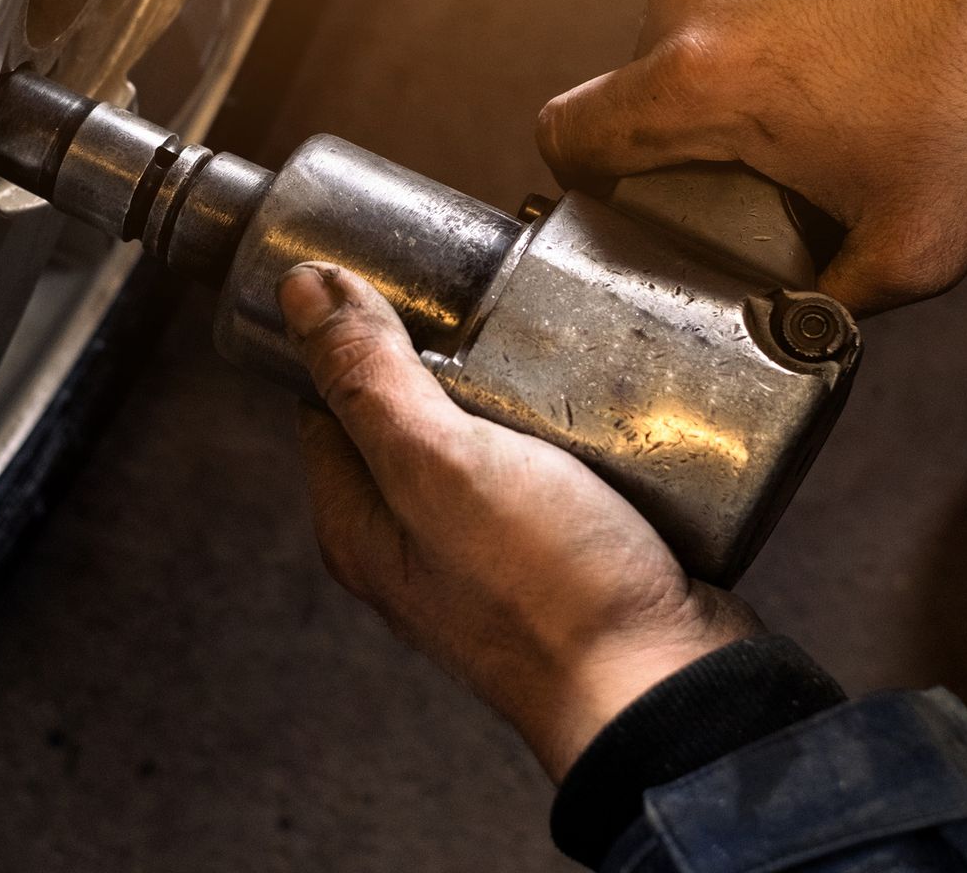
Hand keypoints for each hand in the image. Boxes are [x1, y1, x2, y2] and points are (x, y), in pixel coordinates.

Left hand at [277, 262, 760, 780]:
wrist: (666, 690)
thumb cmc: (543, 592)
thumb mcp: (438, 463)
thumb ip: (368, 381)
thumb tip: (300, 292)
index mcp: (363, 527)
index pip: (329, 407)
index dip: (348, 337)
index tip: (387, 275)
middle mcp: (419, 547)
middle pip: (413, 420)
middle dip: (446, 354)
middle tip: (484, 295)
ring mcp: (496, 558)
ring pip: (493, 444)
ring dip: (519, 391)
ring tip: (549, 335)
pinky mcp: (570, 558)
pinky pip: (561, 475)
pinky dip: (577, 432)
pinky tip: (604, 397)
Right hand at [537, 0, 966, 315]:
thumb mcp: (918, 243)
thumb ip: (833, 304)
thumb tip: (799, 323)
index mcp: (694, 81)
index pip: (567, 134)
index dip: (588, 176)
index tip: (635, 189)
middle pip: (641, 79)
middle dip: (695, 119)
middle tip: (782, 142)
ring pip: (689, 15)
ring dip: (734, 49)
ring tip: (829, 68)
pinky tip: (849, 11)